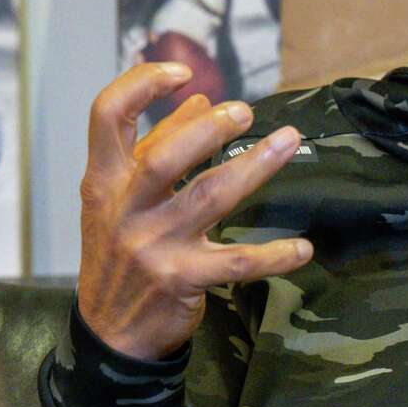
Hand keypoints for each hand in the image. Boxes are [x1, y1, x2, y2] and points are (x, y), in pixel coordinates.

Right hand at [77, 63, 312, 359]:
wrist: (110, 332)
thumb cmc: (119, 250)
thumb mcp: (122, 197)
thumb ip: (159, 145)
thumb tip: (200, 100)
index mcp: (105, 180)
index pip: (107, 116)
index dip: (141, 85)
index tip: (182, 73)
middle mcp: (124, 208)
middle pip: (164, 157)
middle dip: (209, 130)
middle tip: (246, 113)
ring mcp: (152, 245)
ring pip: (209, 197)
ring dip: (254, 168)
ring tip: (287, 142)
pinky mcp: (182, 279)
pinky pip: (237, 262)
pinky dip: (275, 254)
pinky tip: (303, 247)